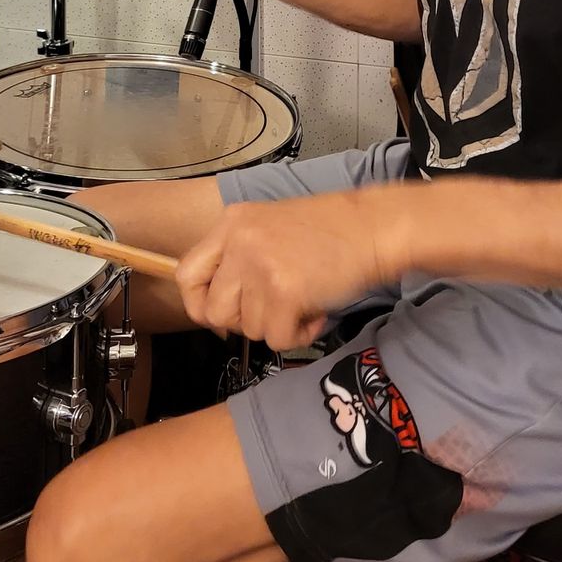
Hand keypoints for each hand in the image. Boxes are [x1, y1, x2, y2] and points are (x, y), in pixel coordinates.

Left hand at [175, 195, 394, 351]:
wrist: (375, 227)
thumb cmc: (331, 231)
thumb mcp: (270, 227)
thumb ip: (239, 257)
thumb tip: (215, 309)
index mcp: (232, 222)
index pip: (187, 275)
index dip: (200, 303)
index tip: (222, 313)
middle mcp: (239, 242)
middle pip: (215, 311)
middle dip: (244, 321)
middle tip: (273, 310)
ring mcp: (260, 266)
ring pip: (249, 328)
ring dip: (278, 326)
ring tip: (304, 303)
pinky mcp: (284, 292)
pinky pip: (276, 339)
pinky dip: (298, 335)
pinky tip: (315, 314)